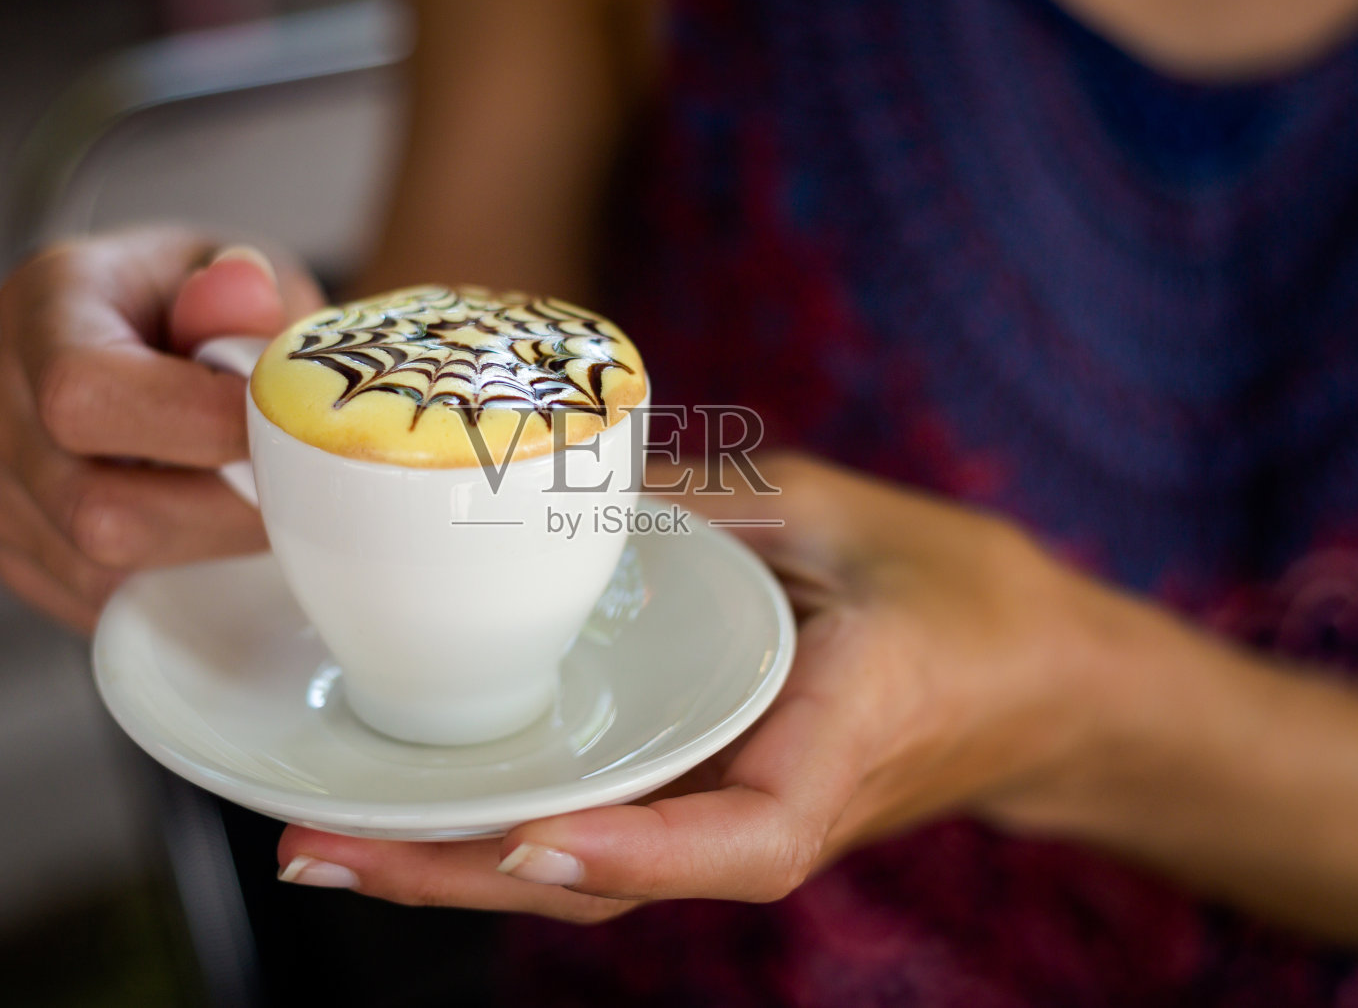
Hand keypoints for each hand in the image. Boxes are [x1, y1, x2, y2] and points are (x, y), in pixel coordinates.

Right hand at [0, 227, 324, 630]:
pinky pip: (96, 604)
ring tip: (254, 504)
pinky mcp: (10, 552)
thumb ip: (255, 294)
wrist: (176, 349)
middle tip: (294, 492)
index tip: (281, 436)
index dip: (196, 428)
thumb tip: (242, 289)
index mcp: (46, 302)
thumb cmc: (217, 317)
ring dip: (205, 552)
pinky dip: (172, 581)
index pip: (82, 392)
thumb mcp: (255, 280)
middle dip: (219, 513)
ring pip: (101, 569)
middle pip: (93, 507)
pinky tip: (208, 532)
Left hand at [276, 454, 1124, 921]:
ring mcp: (730, 809)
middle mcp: (773, 804)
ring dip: (456, 867)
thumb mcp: (848, 517)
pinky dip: (500, 828)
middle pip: (615, 879)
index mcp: (841, 739)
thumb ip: (721, 503)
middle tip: (320, 849)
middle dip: (465, 875)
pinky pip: (601, 826)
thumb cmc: (960, 596)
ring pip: (588, 870)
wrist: (1037, 681)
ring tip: (322, 842)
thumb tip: (567, 478)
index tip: (533, 839)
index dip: (639, 850)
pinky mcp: (706, 791)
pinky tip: (411, 808)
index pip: (749, 840)